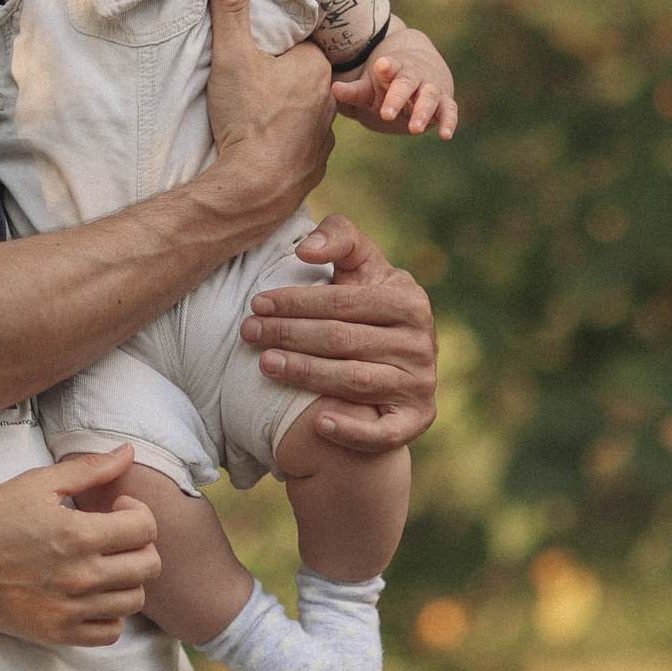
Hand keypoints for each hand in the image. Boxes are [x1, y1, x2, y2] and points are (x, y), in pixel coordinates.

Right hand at [0, 448, 161, 645]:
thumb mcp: (37, 483)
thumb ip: (88, 469)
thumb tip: (128, 452)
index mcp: (78, 534)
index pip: (145, 528)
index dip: (138, 512)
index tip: (118, 508)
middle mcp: (81, 576)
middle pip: (148, 566)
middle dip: (140, 544)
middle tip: (116, 536)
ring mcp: (70, 610)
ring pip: (134, 600)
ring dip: (128, 579)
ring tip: (105, 564)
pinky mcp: (57, 634)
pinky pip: (110, 632)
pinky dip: (110, 614)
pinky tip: (94, 595)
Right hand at [203, 0, 334, 223]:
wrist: (255, 187)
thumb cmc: (246, 117)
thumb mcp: (232, 53)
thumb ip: (232, 2)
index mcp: (315, 67)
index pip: (300, 45)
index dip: (278, 45)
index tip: (257, 50)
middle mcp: (329, 99)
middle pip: (304, 78)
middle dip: (282, 78)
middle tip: (251, 83)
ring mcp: (325, 135)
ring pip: (306, 112)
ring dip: (286, 112)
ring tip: (256, 115)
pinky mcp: (315, 165)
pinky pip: (302, 145)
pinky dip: (287, 144)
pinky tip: (265, 145)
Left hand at [243, 214, 436, 452]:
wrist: (396, 360)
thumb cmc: (366, 304)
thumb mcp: (360, 264)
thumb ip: (339, 238)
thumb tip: (306, 250)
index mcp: (410, 300)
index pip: (343, 302)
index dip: (296, 301)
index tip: (256, 302)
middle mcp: (422, 343)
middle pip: (343, 340)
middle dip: (290, 335)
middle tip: (249, 333)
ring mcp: (421, 383)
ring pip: (355, 381)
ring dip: (306, 374)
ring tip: (265, 364)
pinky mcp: (418, 420)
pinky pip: (385, 432)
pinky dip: (353, 430)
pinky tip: (319, 423)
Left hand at [332, 27, 457, 138]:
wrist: (421, 65)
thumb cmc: (389, 80)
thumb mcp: (371, 85)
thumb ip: (355, 90)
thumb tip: (333, 89)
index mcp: (395, 69)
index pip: (391, 66)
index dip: (386, 68)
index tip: (381, 67)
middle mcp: (415, 76)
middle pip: (408, 84)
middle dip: (398, 98)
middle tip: (386, 114)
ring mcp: (431, 87)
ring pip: (430, 97)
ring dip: (423, 112)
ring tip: (414, 129)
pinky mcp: (445, 101)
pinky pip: (449, 110)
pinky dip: (449, 121)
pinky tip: (445, 135)